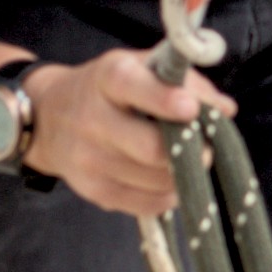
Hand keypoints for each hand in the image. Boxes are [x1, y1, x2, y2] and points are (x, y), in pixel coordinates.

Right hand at [26, 46, 226, 220]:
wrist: (47, 119)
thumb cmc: (108, 89)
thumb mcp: (139, 68)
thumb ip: (184, 81)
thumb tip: (224, 109)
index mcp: (107, 79)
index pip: (132, 87)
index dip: (163, 99)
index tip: (191, 108)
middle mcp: (91, 119)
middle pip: (149, 148)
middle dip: (188, 151)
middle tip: (206, 148)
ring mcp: (89, 160)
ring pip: (156, 180)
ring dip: (183, 174)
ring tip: (185, 159)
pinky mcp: (94, 192)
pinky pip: (148, 204)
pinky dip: (168, 194)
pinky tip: (168, 178)